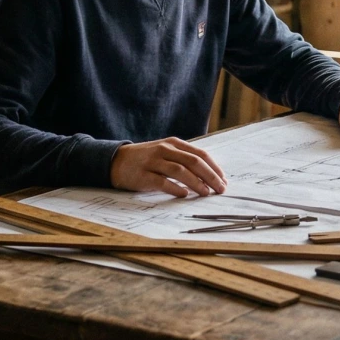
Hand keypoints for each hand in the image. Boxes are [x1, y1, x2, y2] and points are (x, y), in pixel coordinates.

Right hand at [110, 137, 227, 197]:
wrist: (116, 161)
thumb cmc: (146, 159)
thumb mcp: (166, 153)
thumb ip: (184, 160)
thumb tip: (209, 175)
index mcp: (173, 144)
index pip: (200, 154)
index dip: (214, 168)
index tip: (224, 180)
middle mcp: (164, 150)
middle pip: (193, 162)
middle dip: (210, 176)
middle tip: (220, 189)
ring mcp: (153, 162)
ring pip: (180, 171)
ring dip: (196, 183)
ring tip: (206, 193)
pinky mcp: (143, 175)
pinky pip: (162, 182)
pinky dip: (175, 188)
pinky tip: (184, 195)